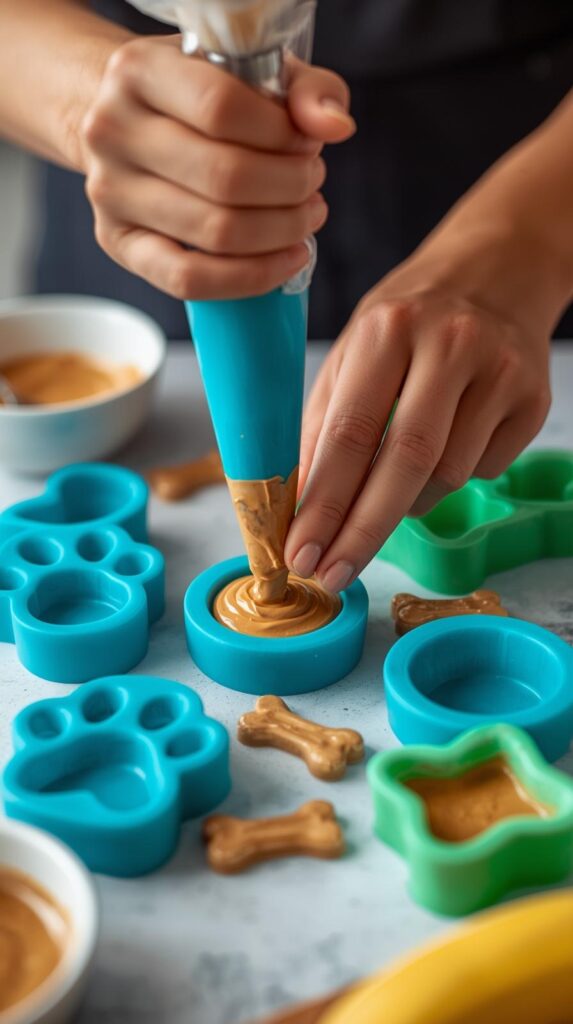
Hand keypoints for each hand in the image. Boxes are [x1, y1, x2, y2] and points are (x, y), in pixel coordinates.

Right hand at [80, 36, 354, 298]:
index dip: (281, 134)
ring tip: (306, 218)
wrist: (124, 123)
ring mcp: (110, 192)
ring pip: (214, 232)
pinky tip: (287, 261)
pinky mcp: (119, 243)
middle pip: (224, 177)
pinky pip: (189, 279)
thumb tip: (335, 127)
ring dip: (280, 231)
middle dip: (290, 187)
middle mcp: (112, 130)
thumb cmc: (195, 96)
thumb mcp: (249, 70)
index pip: (222, 107)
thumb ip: (304, 89)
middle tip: (313, 184)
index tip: (308, 145)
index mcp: (139, 71)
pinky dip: (250, 278)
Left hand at [284, 229, 553, 592]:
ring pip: (447, 476)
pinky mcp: (534, 397)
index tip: (301, 554)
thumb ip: (325, 425)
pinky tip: (449, 440)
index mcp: (386, 330)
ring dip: (409, 500)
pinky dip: (454, 476)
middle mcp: (448, 345)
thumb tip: (301, 508)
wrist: (496, 272)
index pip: (349, 433)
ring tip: (395, 479)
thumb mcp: (353, 353)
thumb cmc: (408, 322)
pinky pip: (485, 469)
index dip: (323, 504)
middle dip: (362, 532)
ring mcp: (499, 371)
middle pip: (405, 463)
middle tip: (333, 575)